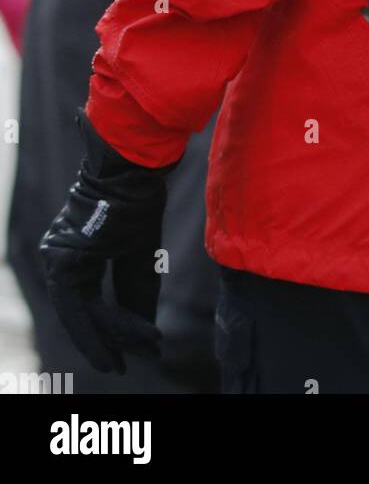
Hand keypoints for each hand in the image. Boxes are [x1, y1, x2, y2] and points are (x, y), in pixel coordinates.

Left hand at [39, 107, 181, 373]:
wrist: (131, 165)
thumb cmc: (137, 197)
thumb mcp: (140, 250)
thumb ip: (136, 288)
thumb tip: (146, 330)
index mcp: (76, 250)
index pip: (89, 301)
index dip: (110, 329)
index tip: (133, 351)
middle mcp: (59, 255)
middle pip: (83, 310)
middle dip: (108, 340)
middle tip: (126, 366)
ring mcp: (57, 257)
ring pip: (84, 311)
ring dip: (116, 334)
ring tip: (148, 349)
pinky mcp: (63, 260)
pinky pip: (83, 305)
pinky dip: (110, 323)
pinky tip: (136, 337)